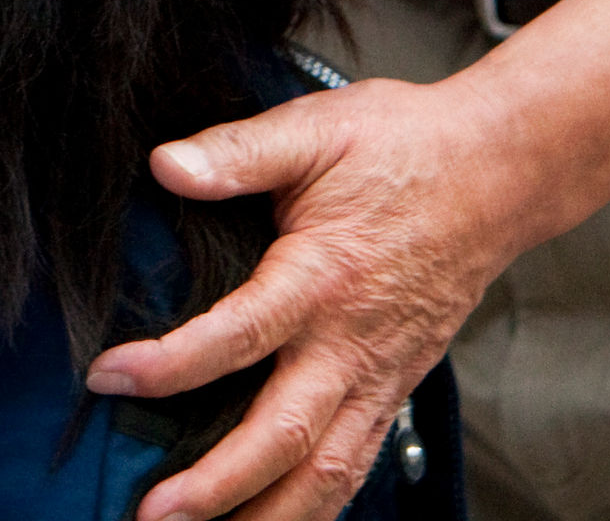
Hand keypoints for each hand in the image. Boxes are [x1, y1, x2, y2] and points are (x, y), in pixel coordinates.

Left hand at [90, 76, 553, 520]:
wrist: (501, 172)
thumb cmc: (406, 147)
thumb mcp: (316, 128)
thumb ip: (238, 152)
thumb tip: (166, 165)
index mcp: (324, 277)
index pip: (240, 337)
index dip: (171, 365)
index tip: (108, 377)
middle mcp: (353, 343)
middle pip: (283, 436)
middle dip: (216, 485)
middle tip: (152, 512)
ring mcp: (380, 376)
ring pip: (325, 473)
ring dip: (264, 515)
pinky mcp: (396, 389)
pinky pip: (356, 466)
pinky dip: (315, 506)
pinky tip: (271, 520)